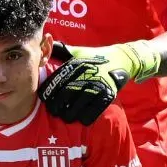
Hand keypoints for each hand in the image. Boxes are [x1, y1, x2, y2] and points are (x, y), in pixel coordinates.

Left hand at [39, 41, 159, 125]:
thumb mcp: (77, 51)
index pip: (56, 82)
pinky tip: (82, 119)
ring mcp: (96, 85)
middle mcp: (84, 75)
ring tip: (66, 117)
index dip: (48, 93)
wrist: (121, 59)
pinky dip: (86, 117)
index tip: (44, 100)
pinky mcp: (108, 93)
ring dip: (69, 114)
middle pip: (65, 95)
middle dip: (56, 106)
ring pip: (77, 105)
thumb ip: (61, 50)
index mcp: (75, 65)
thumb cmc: (94, 57)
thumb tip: (45, 46)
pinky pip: (94, 110)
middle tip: (54, 112)